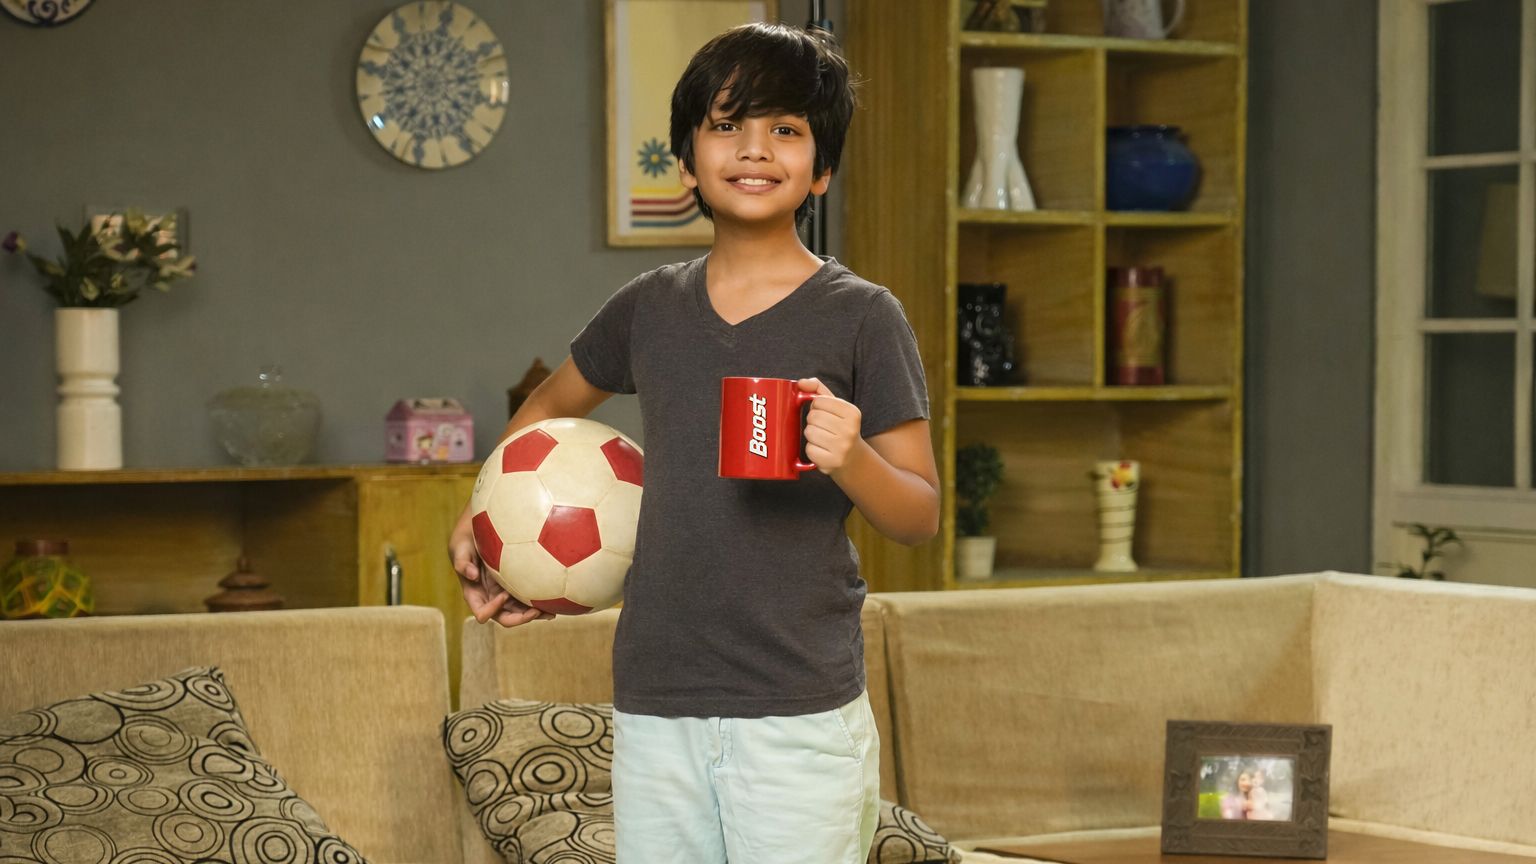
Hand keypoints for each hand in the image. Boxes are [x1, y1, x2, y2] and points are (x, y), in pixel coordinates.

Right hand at [449, 503, 553, 626]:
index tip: (504, 594)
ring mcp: (505, 592)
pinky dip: (540, 602)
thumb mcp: (460, 546)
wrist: (480, 527)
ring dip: (534, 615)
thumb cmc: (467, 537)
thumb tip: (471, 575)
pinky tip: (555, 600)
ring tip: (551, 612)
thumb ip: (462, 561)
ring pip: (520, 612)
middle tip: (535, 611)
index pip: (483, 612)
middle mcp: (491, 597)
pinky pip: (528, 598)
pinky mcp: (517, 584)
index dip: (493, 609)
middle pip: (505, 618)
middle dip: (520, 619)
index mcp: (475, 594)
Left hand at [796, 377, 863, 475]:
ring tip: (823, 439)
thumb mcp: (836, 407)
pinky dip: (812, 449)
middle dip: (812, 421)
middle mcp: (850, 430)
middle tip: (823, 427)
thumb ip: (818, 389)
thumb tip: (801, 382)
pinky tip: (822, 450)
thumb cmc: (840, 427)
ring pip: (809, 432)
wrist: (854, 458)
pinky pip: (809, 449)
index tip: (825, 413)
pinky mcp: (832, 462)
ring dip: (811, 435)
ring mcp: (842, 448)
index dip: (816, 407)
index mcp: (852, 413)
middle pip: (813, 417)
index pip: (818, 400)